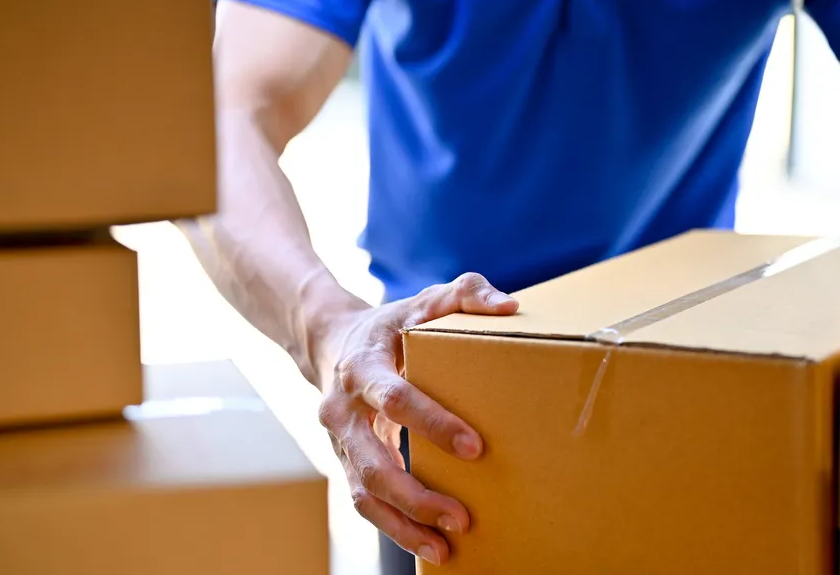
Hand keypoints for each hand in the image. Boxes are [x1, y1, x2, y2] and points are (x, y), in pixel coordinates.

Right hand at [313, 273, 518, 565]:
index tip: (475, 447)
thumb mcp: (423, 300)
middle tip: (462, 515)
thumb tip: (507, 306)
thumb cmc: (392, 324)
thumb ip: (464, 293)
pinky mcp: (345, 462)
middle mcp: (342, 409)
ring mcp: (339, 441)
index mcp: (363, 366)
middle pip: (373, 461)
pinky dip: (395, 528)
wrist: (331, 341)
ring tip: (446, 545)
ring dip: (404, 523)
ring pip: (364, 492)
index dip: (432, 423)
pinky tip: (430, 545)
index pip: (395, 398)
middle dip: (416, 493)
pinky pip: (365, 502)